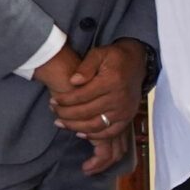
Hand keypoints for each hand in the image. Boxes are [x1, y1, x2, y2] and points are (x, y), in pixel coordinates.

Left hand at [46, 39, 145, 175]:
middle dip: (66, 114)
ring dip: (75, 126)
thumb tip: (73, 81)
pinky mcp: (127, 118)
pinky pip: (110, 132)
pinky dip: (94, 135)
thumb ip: (85, 66)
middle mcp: (119, 98)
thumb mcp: (99, 54)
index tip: (53, 100)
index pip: (82, 95)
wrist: (137, 63)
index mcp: (111, 81)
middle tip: (54, 111)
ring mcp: (124, 110)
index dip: (65, 100)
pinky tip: (80, 132)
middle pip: (86, 112)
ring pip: (95, 125)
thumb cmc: (114, 58)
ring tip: (61, 123)